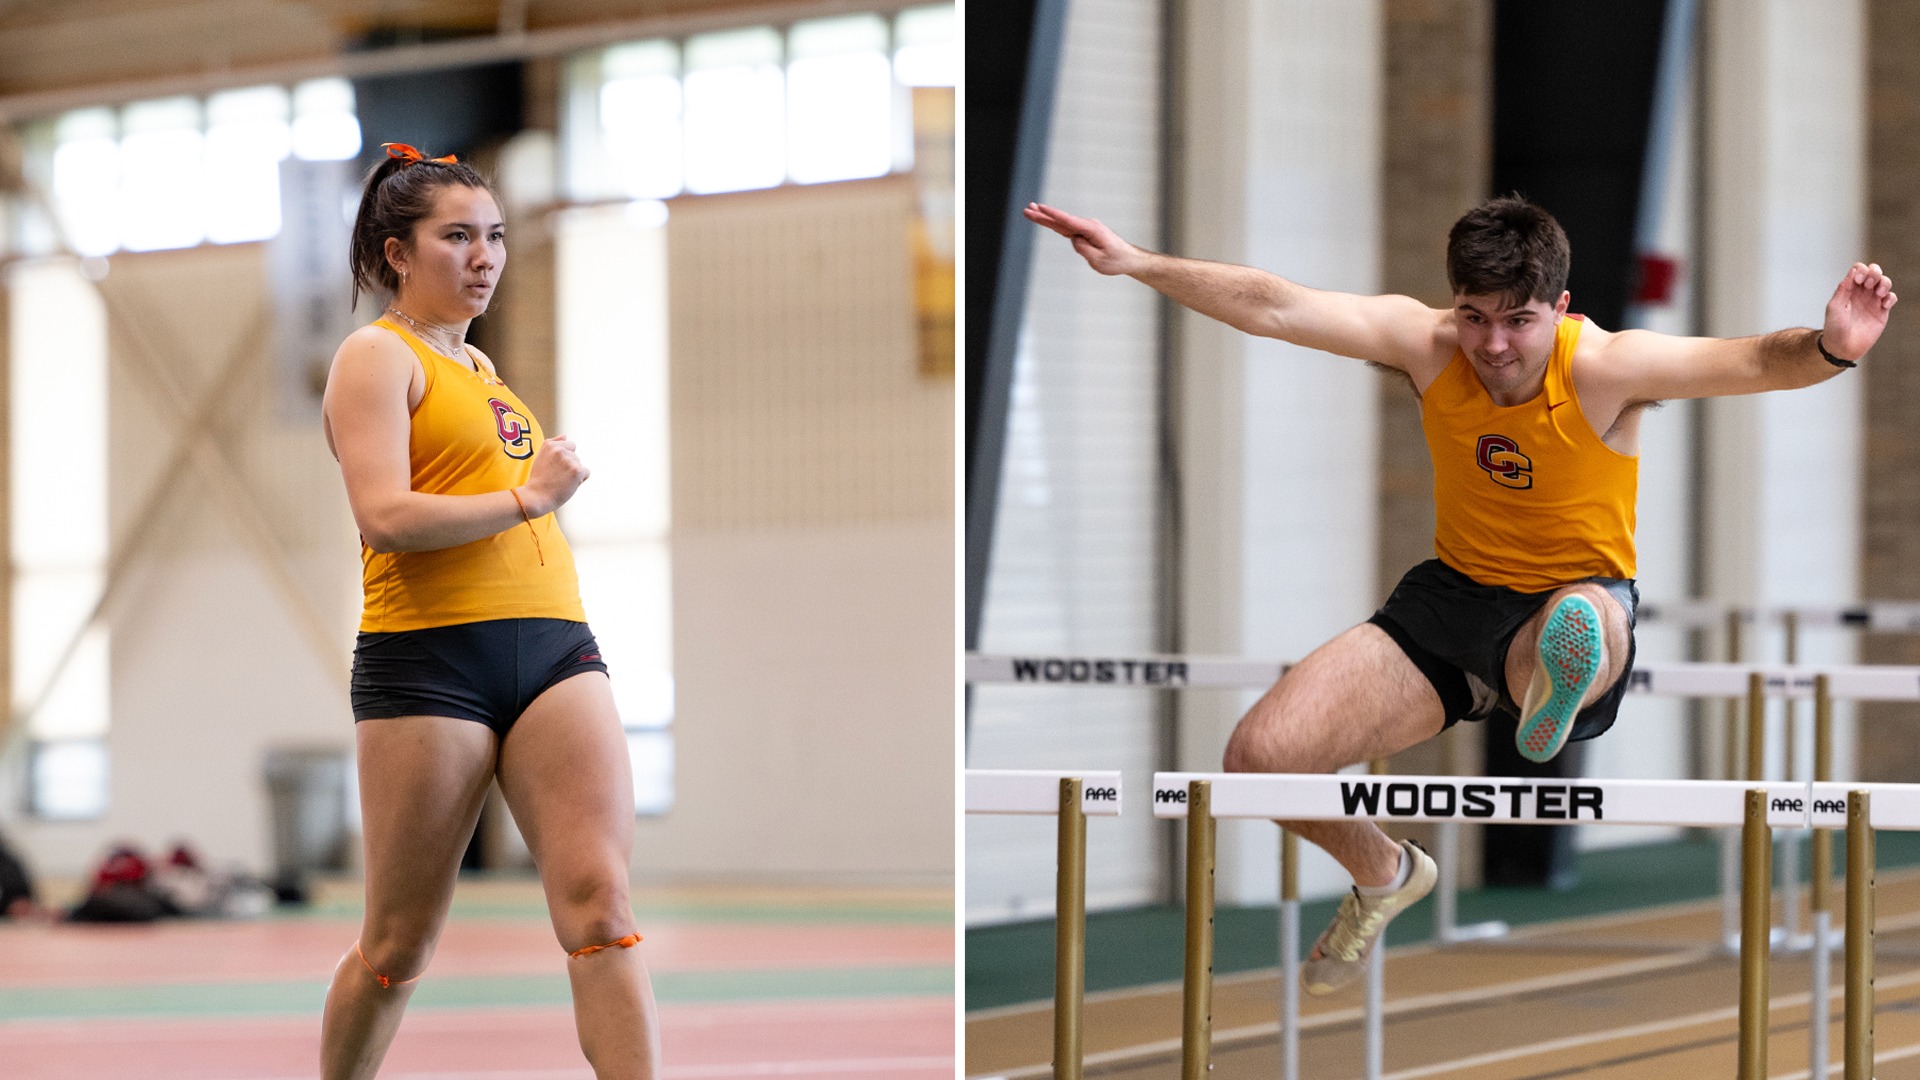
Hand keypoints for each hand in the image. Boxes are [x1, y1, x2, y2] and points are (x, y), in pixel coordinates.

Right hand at [522, 435, 588, 515]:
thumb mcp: (541, 457)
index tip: (554, 468)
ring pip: (580, 465)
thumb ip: (552, 444)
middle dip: (569, 467)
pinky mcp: (577, 470)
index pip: (571, 446)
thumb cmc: (539, 479)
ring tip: (560, 481)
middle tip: (556, 477)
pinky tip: (568, 484)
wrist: (536, 497)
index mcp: (550, 445)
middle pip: (576, 457)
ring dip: (574, 474)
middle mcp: (560, 450)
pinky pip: (586, 473)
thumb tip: (565, 435)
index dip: (565, 459)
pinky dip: (580, 480)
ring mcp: (569, 460)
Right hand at [1023, 202, 1150, 275]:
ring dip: (1046, 218)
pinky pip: (1067, 229)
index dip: (1052, 214)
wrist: (1129, 259)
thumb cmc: (1117, 260)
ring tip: (1030, 212)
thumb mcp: (1099, 260)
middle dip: (1043, 214)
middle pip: (1061, 220)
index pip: (1067, 221)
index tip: (1039, 208)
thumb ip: (1083, 249)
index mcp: (1091, 230)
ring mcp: (1086, 228)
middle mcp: (1087, 226)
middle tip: (1027, 209)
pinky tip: (1044, 219)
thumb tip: (1073, 239)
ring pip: (1061, 223)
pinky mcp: (1085, 233)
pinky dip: (1054, 224)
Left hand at [1822, 262, 1896, 360]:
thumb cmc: (1834, 327)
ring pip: (1885, 283)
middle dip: (1875, 273)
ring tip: (1878, 293)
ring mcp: (1872, 301)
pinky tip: (1883, 305)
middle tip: (1868, 285)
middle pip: (1874, 272)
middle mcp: (1862, 293)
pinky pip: (1891, 298)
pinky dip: (1890, 297)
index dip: (1862, 270)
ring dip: (1885, 283)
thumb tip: (1854, 271)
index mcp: (1849, 289)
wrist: (1842, 347)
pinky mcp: (1881, 312)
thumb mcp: (1834, 306)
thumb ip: (1844, 288)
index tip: (1858, 280)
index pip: (1859, 270)